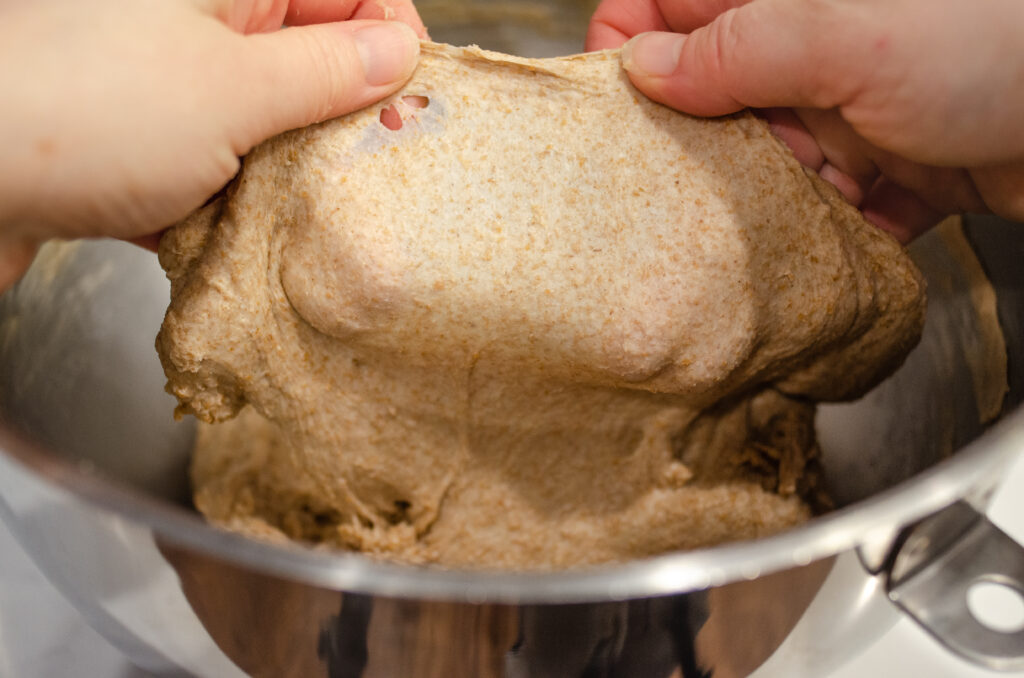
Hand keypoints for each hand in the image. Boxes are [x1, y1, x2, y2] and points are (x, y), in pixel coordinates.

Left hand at [0, 0, 425, 289]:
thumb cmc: (89, 113)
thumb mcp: (233, 90)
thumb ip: (328, 72)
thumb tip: (401, 52)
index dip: (395, 40)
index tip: (415, 103)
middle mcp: (200, 18)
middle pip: (314, 58)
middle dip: (346, 117)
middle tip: (370, 172)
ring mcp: (170, 79)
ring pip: (272, 119)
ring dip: (292, 168)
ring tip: (297, 208)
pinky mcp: (146, 137)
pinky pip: (223, 160)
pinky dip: (239, 195)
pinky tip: (235, 226)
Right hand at [586, 0, 1023, 242]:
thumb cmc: (1001, 41)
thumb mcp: (847, 33)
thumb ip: (736, 48)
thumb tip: (643, 65)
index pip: (664, 6)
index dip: (625, 47)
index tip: (609, 108)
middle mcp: (809, 47)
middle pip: (704, 97)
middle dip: (683, 147)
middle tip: (663, 193)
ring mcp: (847, 110)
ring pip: (758, 163)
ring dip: (751, 202)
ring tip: (744, 230)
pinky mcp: (888, 168)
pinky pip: (825, 207)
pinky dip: (820, 231)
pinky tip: (819, 245)